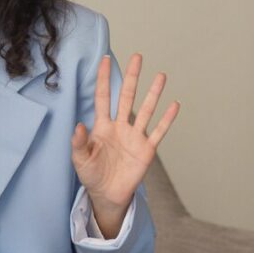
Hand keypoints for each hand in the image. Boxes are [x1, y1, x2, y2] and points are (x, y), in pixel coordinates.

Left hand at [71, 54, 179, 236]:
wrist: (107, 194)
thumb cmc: (92, 175)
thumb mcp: (80, 160)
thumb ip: (79, 142)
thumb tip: (79, 125)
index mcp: (102, 126)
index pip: (103, 97)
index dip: (104, 79)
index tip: (105, 59)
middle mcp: (120, 127)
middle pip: (127, 97)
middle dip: (132, 77)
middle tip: (137, 57)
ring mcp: (135, 137)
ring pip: (146, 110)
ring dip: (153, 94)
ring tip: (161, 76)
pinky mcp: (146, 150)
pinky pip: (158, 132)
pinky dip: (167, 119)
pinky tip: (174, 105)